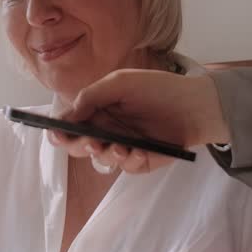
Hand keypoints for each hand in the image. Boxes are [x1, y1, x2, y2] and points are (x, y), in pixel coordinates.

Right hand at [50, 68, 228, 174]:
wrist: (195, 104)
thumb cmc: (157, 88)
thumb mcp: (121, 82)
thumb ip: (91, 95)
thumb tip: (66, 114)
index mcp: (97, 111)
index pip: (70, 125)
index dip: (59, 131)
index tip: (56, 134)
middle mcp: (106, 130)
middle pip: (79, 146)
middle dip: (79, 146)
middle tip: (90, 141)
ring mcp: (122, 146)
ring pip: (102, 159)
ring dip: (107, 154)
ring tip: (121, 147)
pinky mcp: (141, 161)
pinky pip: (127, 169)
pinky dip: (130, 162)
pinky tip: (137, 153)